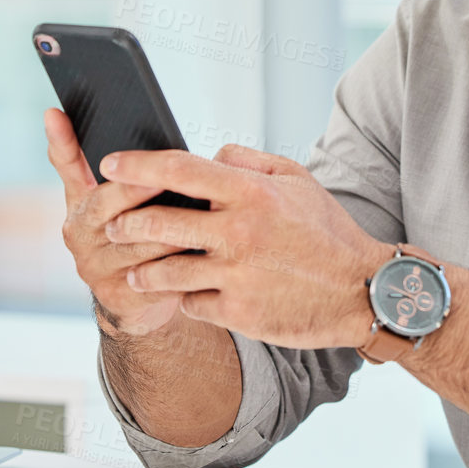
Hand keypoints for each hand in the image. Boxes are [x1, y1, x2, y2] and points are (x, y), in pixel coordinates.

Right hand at [43, 109, 189, 336]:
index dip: (60, 140)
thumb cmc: (136, 236)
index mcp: (79, 204)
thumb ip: (116, 171)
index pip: (66, 166)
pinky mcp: (120, 296)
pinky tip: (204, 254)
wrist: (138, 300)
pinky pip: (155, 275)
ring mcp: (97, 268)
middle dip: (136, 190)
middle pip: (107, 206)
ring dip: (171, 229)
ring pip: (138, 243)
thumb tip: (89, 122)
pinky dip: (181, 263)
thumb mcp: (118, 202)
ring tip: (201, 215)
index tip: (55, 113)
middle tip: (163, 176)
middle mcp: (79, 235)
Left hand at [101, 144, 386, 349]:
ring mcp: (237, 274)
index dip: (136, 165)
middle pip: (159, 221)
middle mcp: (239, 230)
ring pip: (165, 269)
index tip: (108, 164)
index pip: (178, 169)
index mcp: (251, 192)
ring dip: (143, 269)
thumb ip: (248, 161)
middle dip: (125, 222)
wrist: (360, 290)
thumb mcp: (297, 180)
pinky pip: (192, 302)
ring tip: (136, 269)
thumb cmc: (325, 231)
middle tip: (113, 225)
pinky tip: (184, 294)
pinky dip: (186, 297)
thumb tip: (206, 155)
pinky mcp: (239, 312)